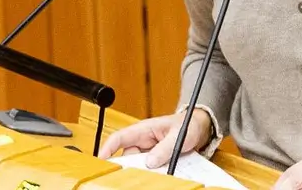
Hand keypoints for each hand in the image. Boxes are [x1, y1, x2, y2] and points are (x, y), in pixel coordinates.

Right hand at [97, 109, 212, 167]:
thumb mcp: (179, 135)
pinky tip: (158, 176)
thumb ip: (166, 147)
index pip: (120, 137)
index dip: (107, 148)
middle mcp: (143, 141)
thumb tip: (150, 162)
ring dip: (141, 171)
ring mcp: (149, 151)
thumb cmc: (189, 125)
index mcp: (144, 129)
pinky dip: (151, 173)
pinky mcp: (156, 159)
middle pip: (127, 156)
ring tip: (150, 176)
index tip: (101, 160)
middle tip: (131, 176)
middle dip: (127, 166)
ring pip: (137, 165)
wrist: (200, 128)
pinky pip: (149, 168)